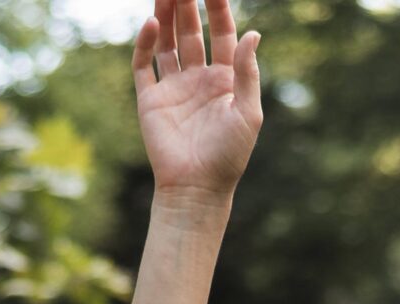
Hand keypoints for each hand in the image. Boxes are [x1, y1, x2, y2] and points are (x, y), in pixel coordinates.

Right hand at [131, 0, 262, 200]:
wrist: (197, 188)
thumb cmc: (229, 156)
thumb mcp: (248, 113)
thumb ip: (249, 73)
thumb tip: (254, 34)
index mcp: (225, 80)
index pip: (222, 34)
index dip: (218, 8)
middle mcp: (198, 79)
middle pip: (191, 32)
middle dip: (187, 5)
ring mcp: (173, 87)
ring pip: (167, 42)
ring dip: (165, 16)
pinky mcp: (151, 99)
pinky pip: (145, 65)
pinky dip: (146, 44)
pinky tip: (152, 24)